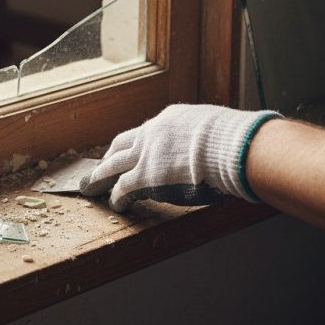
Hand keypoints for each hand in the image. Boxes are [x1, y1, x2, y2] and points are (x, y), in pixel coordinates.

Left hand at [81, 104, 280, 211]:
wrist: (229, 147)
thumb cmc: (234, 142)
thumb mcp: (216, 129)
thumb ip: (207, 137)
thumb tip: (220, 146)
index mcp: (169, 120)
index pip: (144, 133)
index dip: (135, 145)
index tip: (128, 152)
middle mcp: (151, 134)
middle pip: (120, 146)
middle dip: (108, 157)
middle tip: (99, 167)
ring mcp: (145, 154)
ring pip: (112, 165)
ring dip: (100, 177)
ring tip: (90, 186)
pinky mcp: (143, 177)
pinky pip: (122, 187)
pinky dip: (115, 196)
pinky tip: (113, 204)